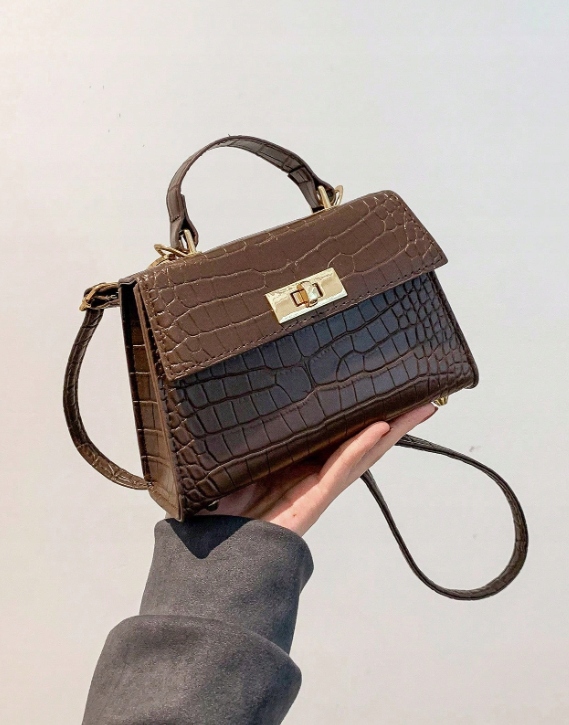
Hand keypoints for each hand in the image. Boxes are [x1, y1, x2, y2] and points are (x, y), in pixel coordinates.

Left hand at [197, 403, 437, 535]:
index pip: (337, 432)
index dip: (361, 413)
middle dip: (393, 418)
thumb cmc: (222, 505)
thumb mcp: (235, 456)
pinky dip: (362, 447)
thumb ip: (246, 434)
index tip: (380, 389)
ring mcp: (318, 485)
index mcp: (298, 459)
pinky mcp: (314, 499)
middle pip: (362, 440)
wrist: (212, 546)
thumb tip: (240, 395)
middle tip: (420, 396)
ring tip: (419, 408)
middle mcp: (314, 471)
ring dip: (392, 429)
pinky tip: (381, 427)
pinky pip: (341, 469)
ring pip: (363, 452)